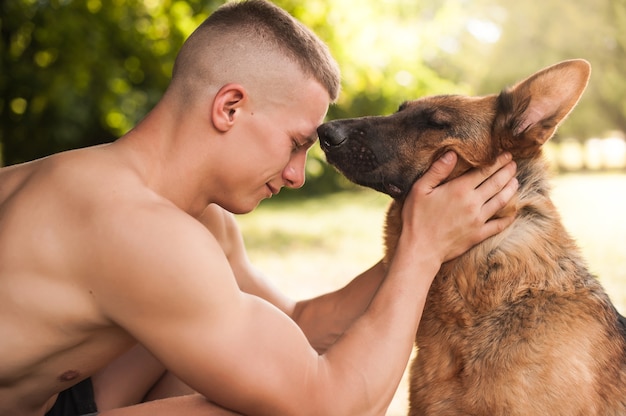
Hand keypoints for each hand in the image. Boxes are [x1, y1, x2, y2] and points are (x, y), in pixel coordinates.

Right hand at [401, 151, 517, 263]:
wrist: (420, 249)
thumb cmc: (416, 218)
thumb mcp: (419, 190)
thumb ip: (437, 171)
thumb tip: (452, 154)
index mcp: (459, 189)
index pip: (484, 171)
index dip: (497, 161)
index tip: (506, 154)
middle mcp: (473, 202)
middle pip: (496, 183)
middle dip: (507, 172)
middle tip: (514, 164)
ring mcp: (478, 220)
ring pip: (501, 201)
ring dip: (510, 189)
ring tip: (515, 181)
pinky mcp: (478, 234)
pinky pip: (499, 225)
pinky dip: (508, 218)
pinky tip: (513, 212)